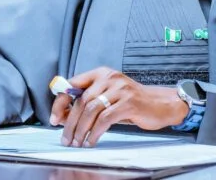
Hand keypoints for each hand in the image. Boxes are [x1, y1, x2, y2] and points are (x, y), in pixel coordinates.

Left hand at [49, 67, 188, 147]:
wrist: (160, 104)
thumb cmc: (131, 103)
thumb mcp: (108, 97)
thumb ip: (88, 103)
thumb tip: (62, 117)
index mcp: (101, 73)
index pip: (73, 84)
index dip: (60, 102)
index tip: (54, 119)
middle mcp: (110, 78)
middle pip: (82, 101)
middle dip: (70, 123)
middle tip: (66, 138)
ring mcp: (120, 89)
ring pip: (92, 111)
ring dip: (81, 130)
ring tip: (78, 142)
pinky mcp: (129, 103)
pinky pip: (106, 119)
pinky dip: (95, 132)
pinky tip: (92, 140)